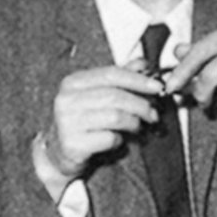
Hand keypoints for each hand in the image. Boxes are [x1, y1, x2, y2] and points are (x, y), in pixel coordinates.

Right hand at [34, 64, 161, 192]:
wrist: (59, 153)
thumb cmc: (83, 120)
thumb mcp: (97, 95)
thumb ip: (119, 78)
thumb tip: (142, 64)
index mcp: (73, 82)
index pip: (111, 73)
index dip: (138, 79)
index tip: (158, 86)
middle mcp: (66, 100)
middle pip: (115, 96)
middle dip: (141, 104)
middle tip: (154, 114)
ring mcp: (67, 122)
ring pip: (115, 117)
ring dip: (134, 122)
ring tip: (138, 126)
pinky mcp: (72, 145)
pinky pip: (109, 138)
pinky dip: (120, 139)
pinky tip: (118, 140)